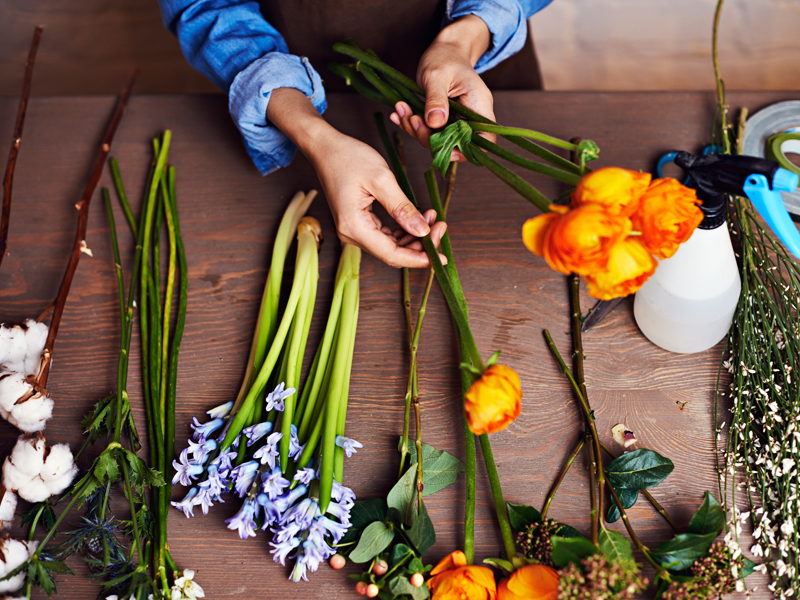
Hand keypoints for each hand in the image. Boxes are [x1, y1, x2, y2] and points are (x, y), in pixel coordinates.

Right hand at [267, 88, 447, 267]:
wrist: (325, 148)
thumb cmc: (348, 157)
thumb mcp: (381, 179)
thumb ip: (402, 207)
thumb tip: (422, 230)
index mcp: (354, 226)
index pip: (392, 254)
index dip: (419, 259)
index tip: (441, 257)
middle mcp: (351, 233)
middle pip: (392, 252)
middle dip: (420, 245)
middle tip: (441, 226)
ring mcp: (353, 230)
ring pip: (390, 245)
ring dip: (414, 236)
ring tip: (433, 218)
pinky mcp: (358, 223)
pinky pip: (385, 235)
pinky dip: (403, 229)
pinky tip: (418, 217)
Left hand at [390, 14, 496, 158]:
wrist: (444, 49)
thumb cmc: (444, 56)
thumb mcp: (437, 75)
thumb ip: (436, 99)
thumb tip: (435, 123)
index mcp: (479, 106)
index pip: (485, 139)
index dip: (468, 150)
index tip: (444, 148)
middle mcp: (470, 116)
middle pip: (455, 143)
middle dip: (429, 137)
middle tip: (411, 118)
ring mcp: (455, 119)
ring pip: (437, 138)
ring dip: (415, 128)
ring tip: (400, 109)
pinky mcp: (442, 119)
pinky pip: (428, 129)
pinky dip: (411, 124)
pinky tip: (398, 114)